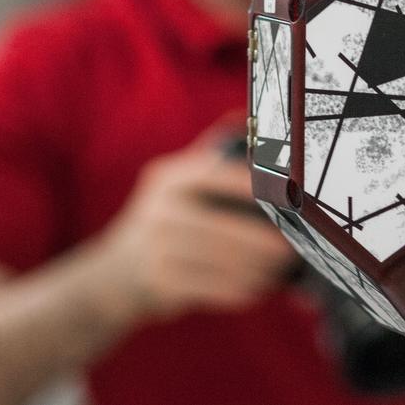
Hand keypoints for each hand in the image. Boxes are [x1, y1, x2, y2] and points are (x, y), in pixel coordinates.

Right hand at [91, 139, 297, 322]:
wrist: (116, 271)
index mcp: (169, 178)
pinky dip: (234, 289)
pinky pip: (205, 286)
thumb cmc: (167, 218)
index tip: (282, 193)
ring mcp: (154, 247)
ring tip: (278, 270)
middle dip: (256, 240)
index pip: (212, 175)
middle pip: (215, 226)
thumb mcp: (179, 181)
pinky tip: (256, 289)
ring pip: (213, 259)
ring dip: (251, 267)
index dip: (248, 185)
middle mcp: (158, 209)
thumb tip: (247, 115)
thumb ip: (213, 153)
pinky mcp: (157, 280)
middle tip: (288, 248)